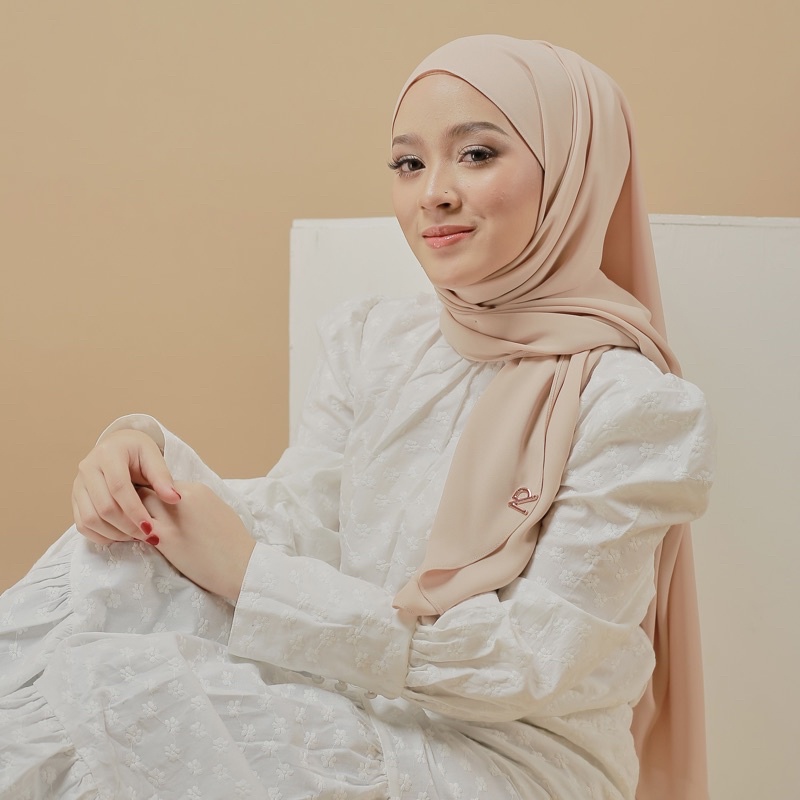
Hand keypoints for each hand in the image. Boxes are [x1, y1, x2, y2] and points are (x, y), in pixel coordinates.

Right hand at [73, 429, 180, 545]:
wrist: (117, 446)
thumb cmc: (137, 452)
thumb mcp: (153, 456)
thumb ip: (163, 477)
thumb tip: (174, 499)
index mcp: (108, 454)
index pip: (119, 488)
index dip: (135, 510)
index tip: (150, 527)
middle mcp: (87, 468)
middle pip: (104, 506)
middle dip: (127, 526)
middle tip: (147, 535)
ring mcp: (78, 484)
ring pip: (90, 519)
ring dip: (114, 533)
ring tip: (136, 536)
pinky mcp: (75, 498)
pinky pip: (82, 524)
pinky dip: (100, 535)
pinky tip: (121, 536)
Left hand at [138, 481, 255, 601]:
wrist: (239, 564)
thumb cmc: (233, 539)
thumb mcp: (216, 507)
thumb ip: (194, 502)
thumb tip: (177, 503)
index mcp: (195, 489)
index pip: (162, 483)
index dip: (155, 495)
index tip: (153, 506)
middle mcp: (180, 498)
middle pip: (146, 490)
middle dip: (140, 501)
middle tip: (138, 515)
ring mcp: (171, 518)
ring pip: (138, 506)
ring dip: (134, 515)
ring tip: (136, 527)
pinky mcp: (164, 538)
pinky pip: (138, 527)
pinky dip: (133, 530)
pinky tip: (137, 539)